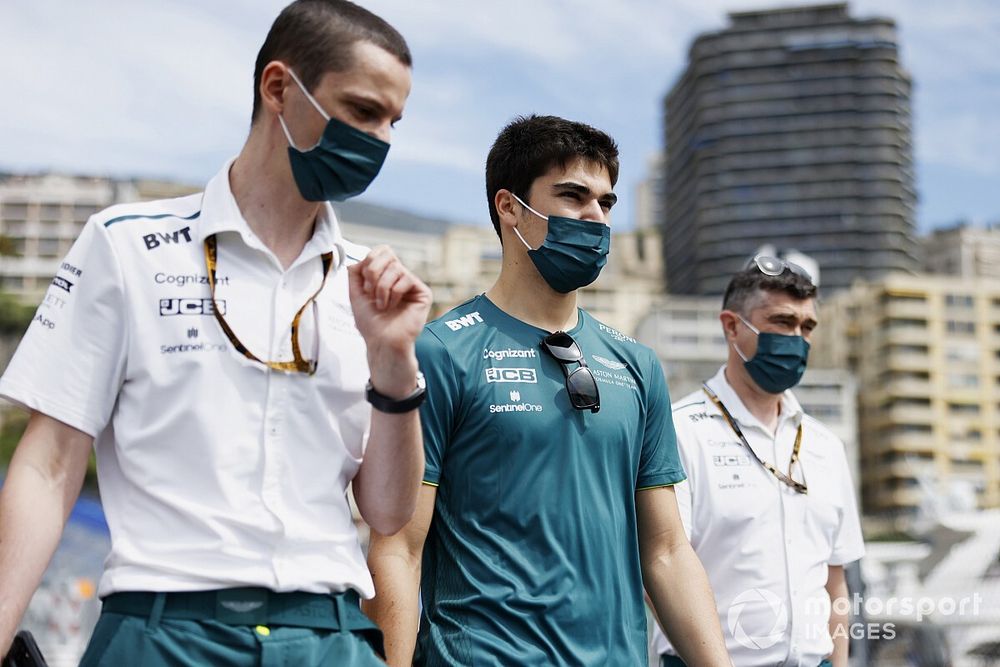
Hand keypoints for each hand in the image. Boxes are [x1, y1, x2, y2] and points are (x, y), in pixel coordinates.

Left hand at [348, 246, 431, 397]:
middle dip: (373, 272)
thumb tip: (360, 258)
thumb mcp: (355, 294)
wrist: (381, 341)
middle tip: (370, 292)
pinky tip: (392, 307)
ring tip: (381, 305)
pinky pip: (406, 278)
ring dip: (381, 288)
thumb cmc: (370, 323)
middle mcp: (400, 277)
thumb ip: (355, 273)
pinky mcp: (423, 292)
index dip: (370, 260)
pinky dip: (393, 294)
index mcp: (385, 276)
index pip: (382, 251)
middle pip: (388, 253)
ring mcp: (412, 284)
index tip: (364, 281)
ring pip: (395, 268)